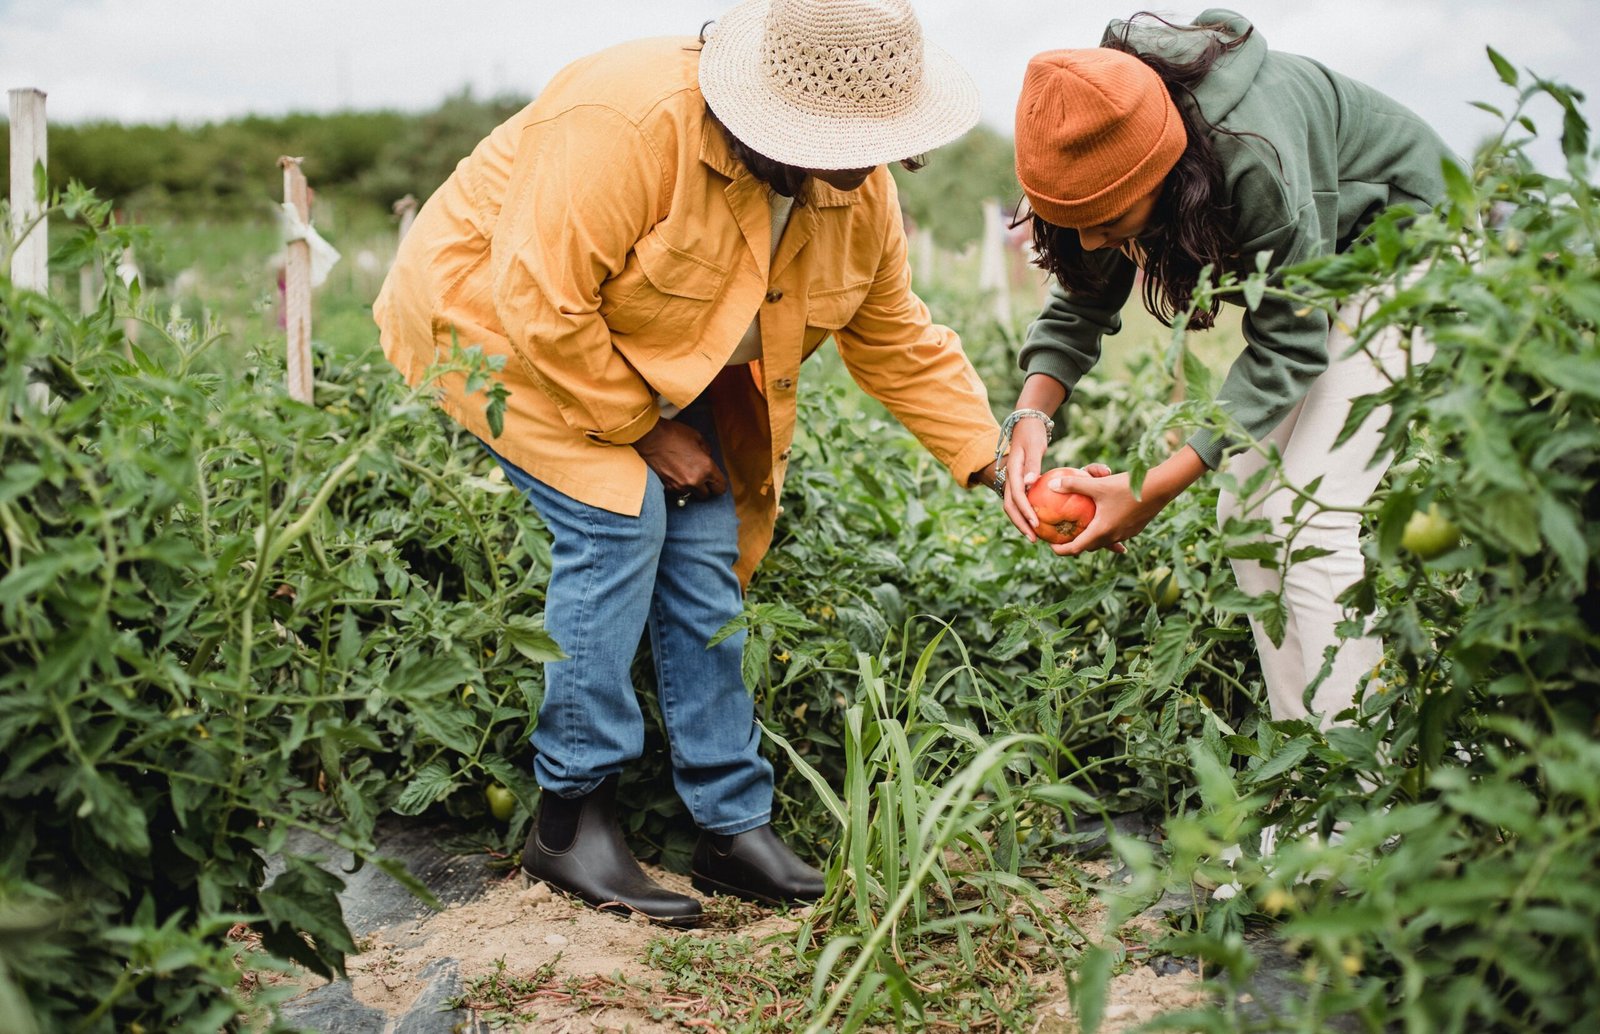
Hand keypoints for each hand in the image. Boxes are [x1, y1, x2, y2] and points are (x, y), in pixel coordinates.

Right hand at [632, 420, 726, 499]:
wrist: (649, 437)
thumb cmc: (674, 434)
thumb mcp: (697, 437)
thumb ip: (707, 451)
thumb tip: (708, 459)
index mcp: (706, 468)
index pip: (720, 488)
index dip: (719, 484)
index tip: (715, 481)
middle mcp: (694, 481)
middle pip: (706, 495)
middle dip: (705, 487)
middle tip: (700, 477)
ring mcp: (679, 486)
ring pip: (691, 494)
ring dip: (691, 487)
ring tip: (685, 472)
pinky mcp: (667, 487)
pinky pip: (678, 491)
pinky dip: (678, 485)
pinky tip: (674, 473)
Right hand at [999, 416, 1049, 540]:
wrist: (1026, 424)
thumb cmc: (1032, 434)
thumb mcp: (1034, 446)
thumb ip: (1032, 463)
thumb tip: (1030, 483)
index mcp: (1012, 471)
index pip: (1016, 496)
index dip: (1024, 511)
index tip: (1036, 524)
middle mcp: (1009, 479)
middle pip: (1010, 506)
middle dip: (1020, 524)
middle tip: (1034, 539)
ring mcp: (1012, 482)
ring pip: (1012, 506)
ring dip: (1021, 522)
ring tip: (1034, 536)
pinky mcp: (1018, 483)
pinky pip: (1020, 502)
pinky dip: (1026, 514)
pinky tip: (1039, 522)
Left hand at [1043, 469, 1165, 556]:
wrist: (1160, 488)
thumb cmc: (1126, 487)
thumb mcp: (1097, 485)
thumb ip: (1073, 485)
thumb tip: (1052, 485)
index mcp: (1101, 531)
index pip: (1076, 549)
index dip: (1061, 550)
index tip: (1051, 546)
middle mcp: (1113, 536)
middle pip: (1089, 547)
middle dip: (1075, 544)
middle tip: (1063, 535)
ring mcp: (1126, 534)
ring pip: (1103, 541)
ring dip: (1091, 538)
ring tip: (1082, 528)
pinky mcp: (1135, 529)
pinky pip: (1115, 535)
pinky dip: (1105, 531)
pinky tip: (1104, 521)